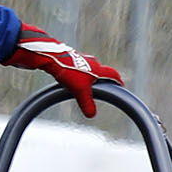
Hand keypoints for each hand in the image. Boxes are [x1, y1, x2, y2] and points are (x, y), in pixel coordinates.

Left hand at [2, 23, 120, 117]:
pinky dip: (77, 75)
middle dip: (102, 80)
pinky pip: (77, 68)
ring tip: (85, 86)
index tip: (121, 85)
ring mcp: (79, 59)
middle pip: (100, 71)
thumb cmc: (67, 70)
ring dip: (89, 77)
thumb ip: (87, 103)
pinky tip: (70, 80)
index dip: (118, 81)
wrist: (49, 56)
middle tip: (103, 88)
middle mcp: (90, 61)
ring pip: (88, 69)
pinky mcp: (68, 59)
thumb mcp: (79, 90)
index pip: (113, 74)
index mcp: (97, 68)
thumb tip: (92, 115)